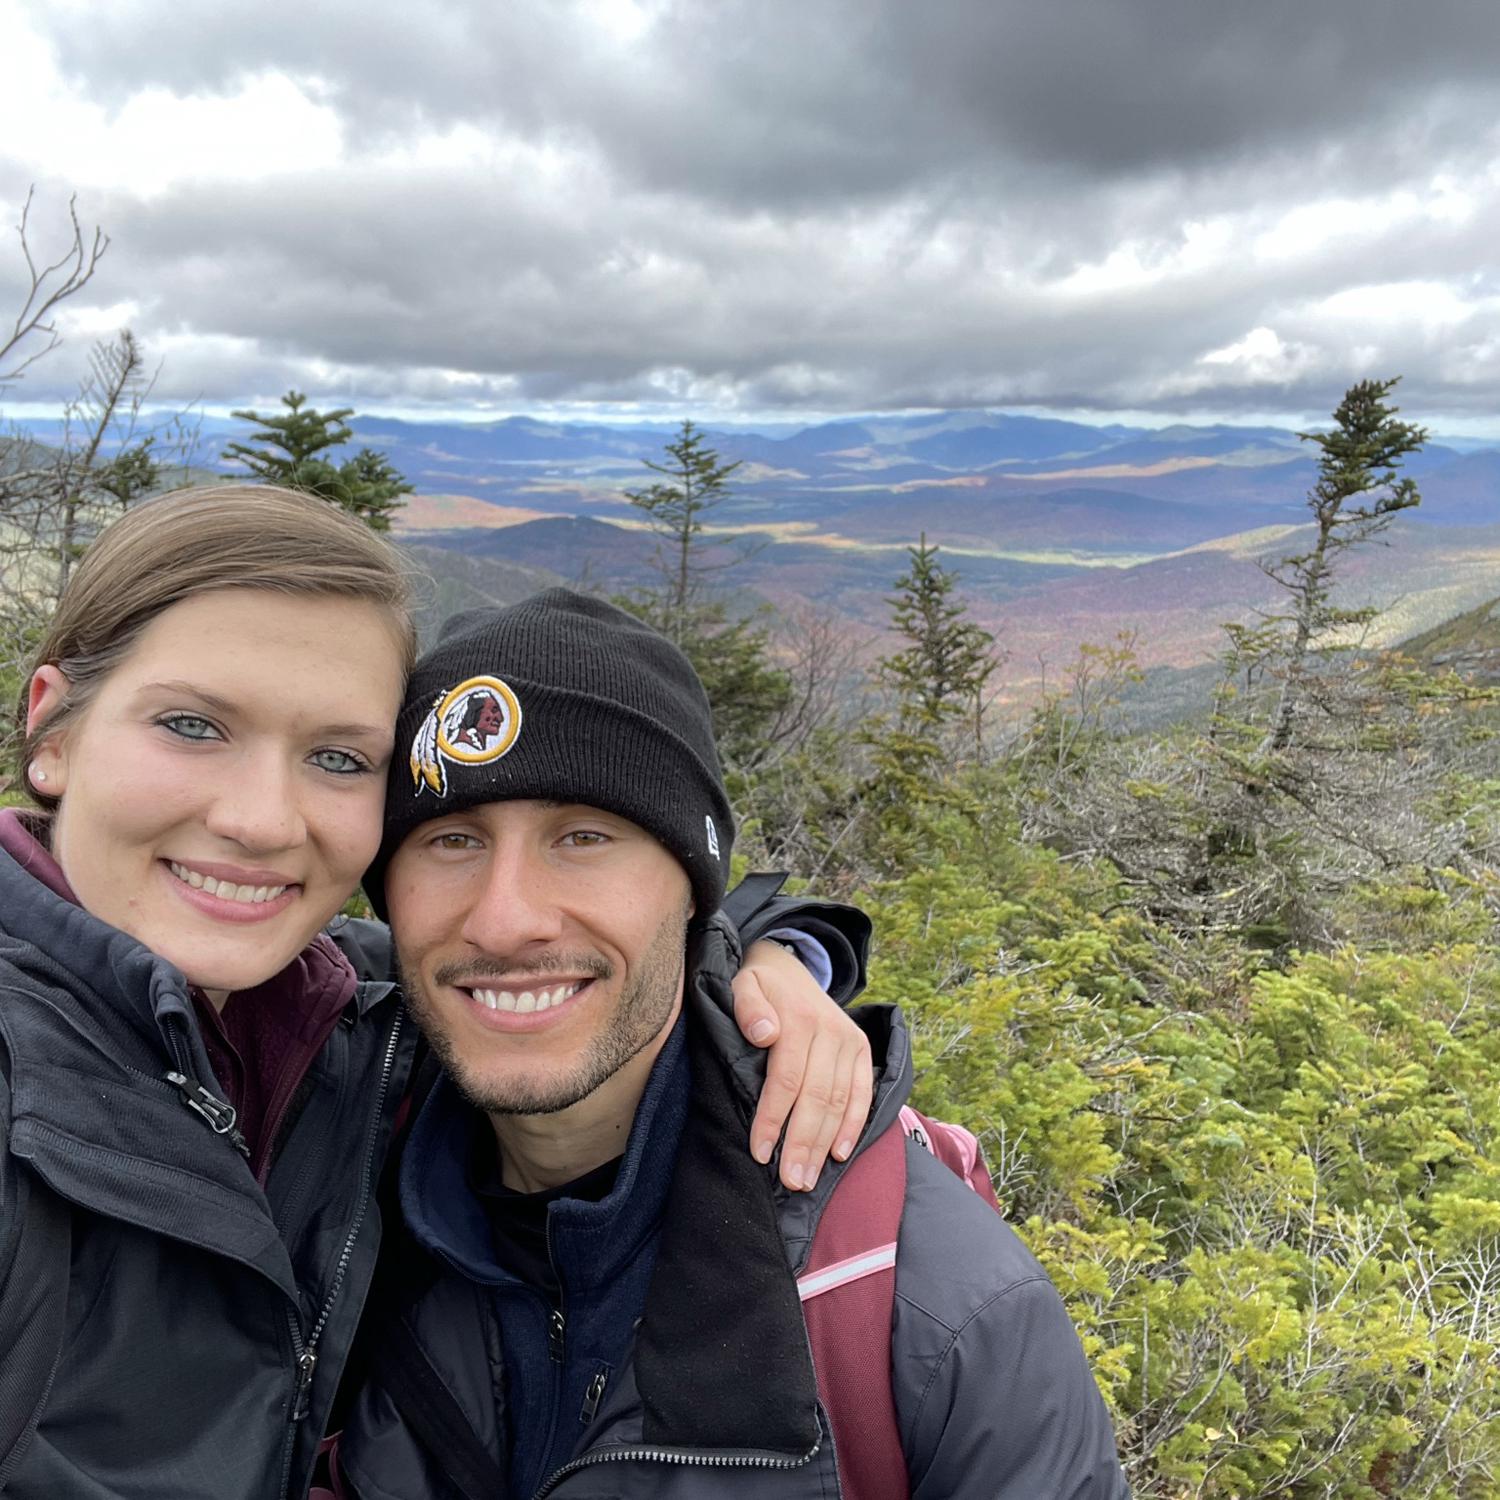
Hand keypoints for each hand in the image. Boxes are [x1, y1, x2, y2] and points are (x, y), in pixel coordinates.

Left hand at [734, 938, 873, 1191]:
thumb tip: (764, 1034)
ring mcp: (850, 1041)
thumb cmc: (758, 987)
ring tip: (808, 1178)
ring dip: (825, 1144)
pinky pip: (862, 1093)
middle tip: (791, 1181)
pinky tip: (840, 1154)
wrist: (788, 967)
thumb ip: (747, 1007)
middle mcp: (830, 1030)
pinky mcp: (862, 1050)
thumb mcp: (742, 984)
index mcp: (799, 1018)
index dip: (774, 1118)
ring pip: (840, 1101)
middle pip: (817, 1097)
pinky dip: (854, 1125)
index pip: (787, 1078)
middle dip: (802, 1143)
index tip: (760, 1152)